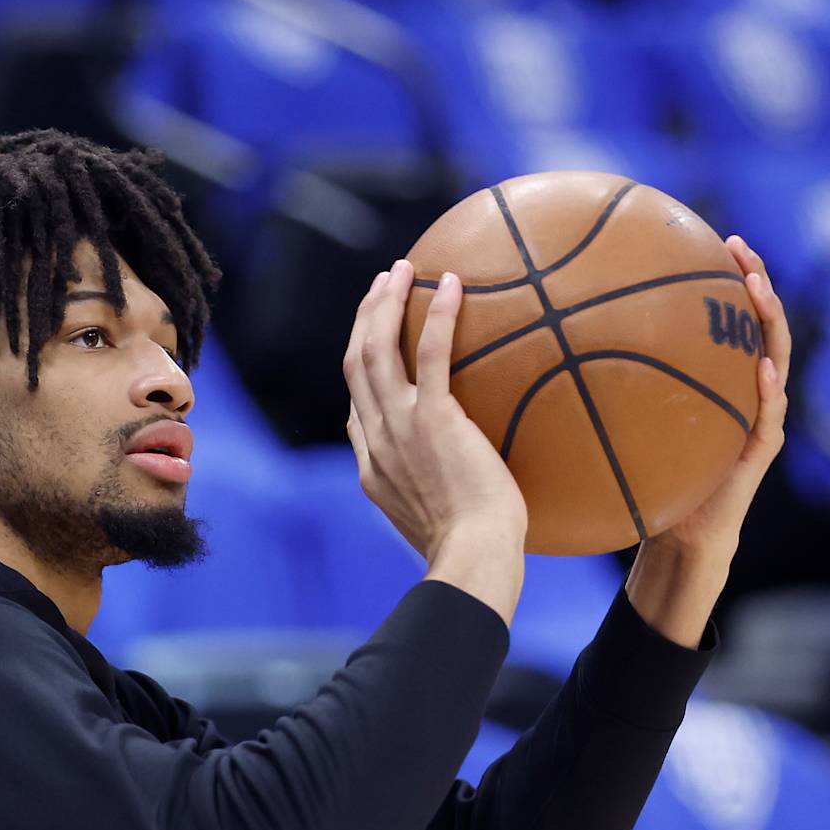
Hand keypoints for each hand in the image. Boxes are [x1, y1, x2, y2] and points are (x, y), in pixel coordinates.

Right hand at [343, 259, 526, 622]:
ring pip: (377, 349)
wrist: (473, 557)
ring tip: (403, 271)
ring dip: (386, 304)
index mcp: (372, 466)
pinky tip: (453, 285)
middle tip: (383, 285)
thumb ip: (437, 491)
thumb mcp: (437, 522)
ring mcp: (400, 428)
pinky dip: (438, 316)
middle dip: (365, 318)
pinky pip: (431, 355)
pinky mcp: (433, 420)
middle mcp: (377, 440)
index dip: (362, 365)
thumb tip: (464, 477)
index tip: (376, 338)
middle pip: (356, 363)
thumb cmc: (471, 550)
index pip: (356, 406)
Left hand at [625, 235, 790, 645]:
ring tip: (758, 289)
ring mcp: (754, 418)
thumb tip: (525, 356)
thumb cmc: (640, 483)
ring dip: (769, 322)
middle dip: (750, 281)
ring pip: (773, 359)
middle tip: (736, 245)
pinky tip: (761, 370)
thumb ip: (586, 392)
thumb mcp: (610, 429)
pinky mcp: (758, 452)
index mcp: (703, 378)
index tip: (695, 236)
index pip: (712, 318)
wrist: (672, 541)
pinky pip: (769, 417)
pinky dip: (768, 391)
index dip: (709, 278)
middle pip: (750, 324)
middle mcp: (734, 390)